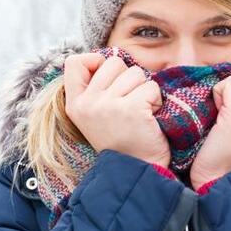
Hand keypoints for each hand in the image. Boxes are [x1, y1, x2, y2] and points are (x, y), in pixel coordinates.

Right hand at [63, 53, 170, 167]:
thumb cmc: (121, 139)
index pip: (74, 61)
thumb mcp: (94, 115)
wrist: (136, 171)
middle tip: (129, 104)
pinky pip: (151, 86)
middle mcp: (88, 103)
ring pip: (136, 72)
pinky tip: (149, 118)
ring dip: (144, 90)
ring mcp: (108, 106)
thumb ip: (95, 87)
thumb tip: (108, 58)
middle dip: (129, 78)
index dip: (96, 61)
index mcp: (75, 104)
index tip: (109, 81)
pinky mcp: (132, 109)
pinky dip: (156, 100)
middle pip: (114, 62)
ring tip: (140, 113)